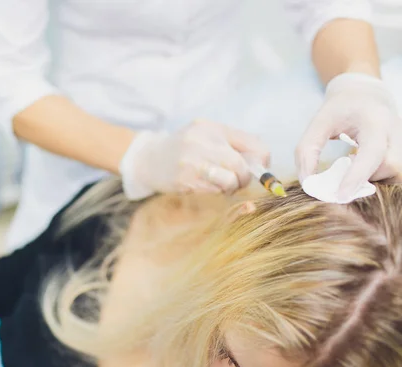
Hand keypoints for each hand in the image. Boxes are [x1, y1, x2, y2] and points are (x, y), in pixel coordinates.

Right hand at [120, 119, 269, 199]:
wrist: (148, 159)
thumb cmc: (184, 149)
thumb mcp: (208, 135)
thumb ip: (235, 143)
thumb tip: (263, 163)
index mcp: (212, 128)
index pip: (254, 146)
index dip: (261, 163)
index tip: (255, 169)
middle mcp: (202, 142)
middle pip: (242, 167)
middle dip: (243, 179)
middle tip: (235, 181)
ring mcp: (192, 162)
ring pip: (230, 182)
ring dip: (229, 187)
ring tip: (218, 183)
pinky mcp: (185, 180)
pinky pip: (214, 192)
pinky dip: (214, 192)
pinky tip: (203, 185)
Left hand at [296, 73, 401, 199]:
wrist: (365, 95)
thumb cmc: (341, 109)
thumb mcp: (319, 122)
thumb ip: (307, 151)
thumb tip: (308, 184)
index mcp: (376, 121)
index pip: (373, 153)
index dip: (357, 176)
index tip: (340, 196)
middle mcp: (396, 133)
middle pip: (390, 168)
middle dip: (364, 180)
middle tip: (338, 181)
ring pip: (394, 175)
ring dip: (369, 180)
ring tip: (349, 169)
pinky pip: (393, 177)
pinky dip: (374, 180)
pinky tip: (359, 170)